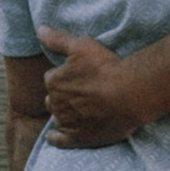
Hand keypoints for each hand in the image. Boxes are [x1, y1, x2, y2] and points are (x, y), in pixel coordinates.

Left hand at [39, 30, 144, 149]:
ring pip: (59, 116)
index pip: (52, 78)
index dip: (65, 76)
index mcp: (54, 81)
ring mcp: (67, 122)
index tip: (79, 75)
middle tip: (82, 91)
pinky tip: (53, 137)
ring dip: (65, 113)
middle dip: (63, 95)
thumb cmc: (107, 68)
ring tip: (80, 110)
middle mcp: (56, 103)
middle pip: (54, 98)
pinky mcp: (78, 138)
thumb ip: (58, 39)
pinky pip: (60, 140)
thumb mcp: (81, 46)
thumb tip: (39, 30)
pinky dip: (55, 138)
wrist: (129, 95)